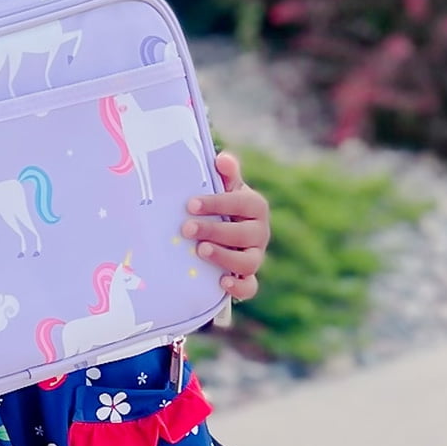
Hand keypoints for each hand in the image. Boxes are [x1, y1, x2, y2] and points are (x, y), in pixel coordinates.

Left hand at [183, 152, 269, 300]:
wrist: (218, 233)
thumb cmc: (219, 206)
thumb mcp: (222, 188)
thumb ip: (225, 174)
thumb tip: (222, 159)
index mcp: (255, 207)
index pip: (243, 203)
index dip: (218, 203)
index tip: (191, 204)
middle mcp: (259, 232)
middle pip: (245, 233)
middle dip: (215, 230)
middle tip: (187, 228)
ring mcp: (255, 256)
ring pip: (249, 261)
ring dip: (224, 256)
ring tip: (200, 251)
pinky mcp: (247, 277)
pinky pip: (250, 286)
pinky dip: (239, 287)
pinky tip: (221, 281)